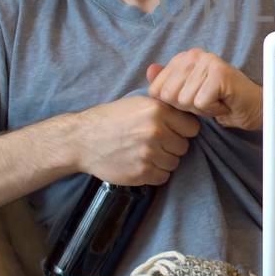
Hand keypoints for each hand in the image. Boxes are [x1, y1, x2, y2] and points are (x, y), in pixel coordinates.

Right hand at [73, 96, 200, 185]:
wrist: (82, 140)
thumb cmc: (110, 119)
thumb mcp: (137, 102)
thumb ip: (163, 101)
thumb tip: (187, 98)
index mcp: (157, 110)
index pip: (192, 127)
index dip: (182, 130)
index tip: (171, 131)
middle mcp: (156, 131)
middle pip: (184, 146)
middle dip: (172, 146)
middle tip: (154, 143)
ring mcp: (149, 154)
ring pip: (174, 163)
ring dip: (163, 160)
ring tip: (145, 152)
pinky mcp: (141, 173)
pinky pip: (163, 177)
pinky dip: (154, 173)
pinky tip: (141, 163)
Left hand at [145, 48, 263, 130]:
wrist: (252, 107)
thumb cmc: (221, 101)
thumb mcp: (188, 94)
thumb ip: (168, 82)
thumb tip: (150, 70)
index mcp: (183, 57)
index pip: (157, 89)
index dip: (174, 103)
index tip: (194, 99)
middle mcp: (194, 54)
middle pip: (169, 95)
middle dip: (187, 107)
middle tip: (207, 101)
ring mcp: (208, 61)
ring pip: (185, 100)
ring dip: (201, 109)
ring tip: (216, 101)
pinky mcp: (219, 73)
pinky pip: (200, 103)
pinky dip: (212, 110)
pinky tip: (223, 103)